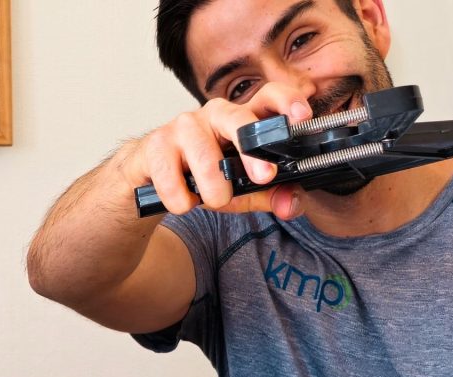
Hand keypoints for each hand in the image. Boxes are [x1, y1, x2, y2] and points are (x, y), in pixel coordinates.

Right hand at [129, 82, 311, 219]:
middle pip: (237, 118)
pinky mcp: (155, 144)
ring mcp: (183, 126)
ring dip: (213, 190)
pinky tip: (183, 200)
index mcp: (241, 120)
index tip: (302, 117)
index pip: (268, 96)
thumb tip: (292, 204)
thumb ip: (270, 196)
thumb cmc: (201, 175)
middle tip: (264, 178)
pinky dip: (181, 199)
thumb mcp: (241, 189)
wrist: (151, 175)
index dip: (286, 102)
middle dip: (253, 151)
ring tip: (213, 200)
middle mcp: (214, 115)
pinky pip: (171, 177)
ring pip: (205, 157)